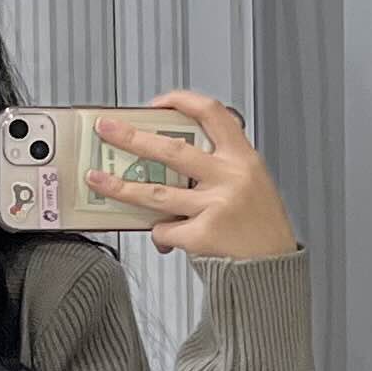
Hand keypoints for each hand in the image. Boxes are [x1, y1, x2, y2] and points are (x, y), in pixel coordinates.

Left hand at [93, 93, 299, 260]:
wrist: (273, 269)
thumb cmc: (261, 227)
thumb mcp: (253, 183)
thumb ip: (219, 167)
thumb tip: (169, 158)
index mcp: (243, 159)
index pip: (212, 113)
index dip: (181, 101)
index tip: (157, 104)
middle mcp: (229, 178)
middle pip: (171, 149)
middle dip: (131, 137)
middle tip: (107, 130)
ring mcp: (215, 206)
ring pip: (155, 193)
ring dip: (120, 187)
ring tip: (98, 180)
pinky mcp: (202, 235)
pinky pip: (164, 230)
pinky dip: (159, 234)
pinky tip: (165, 238)